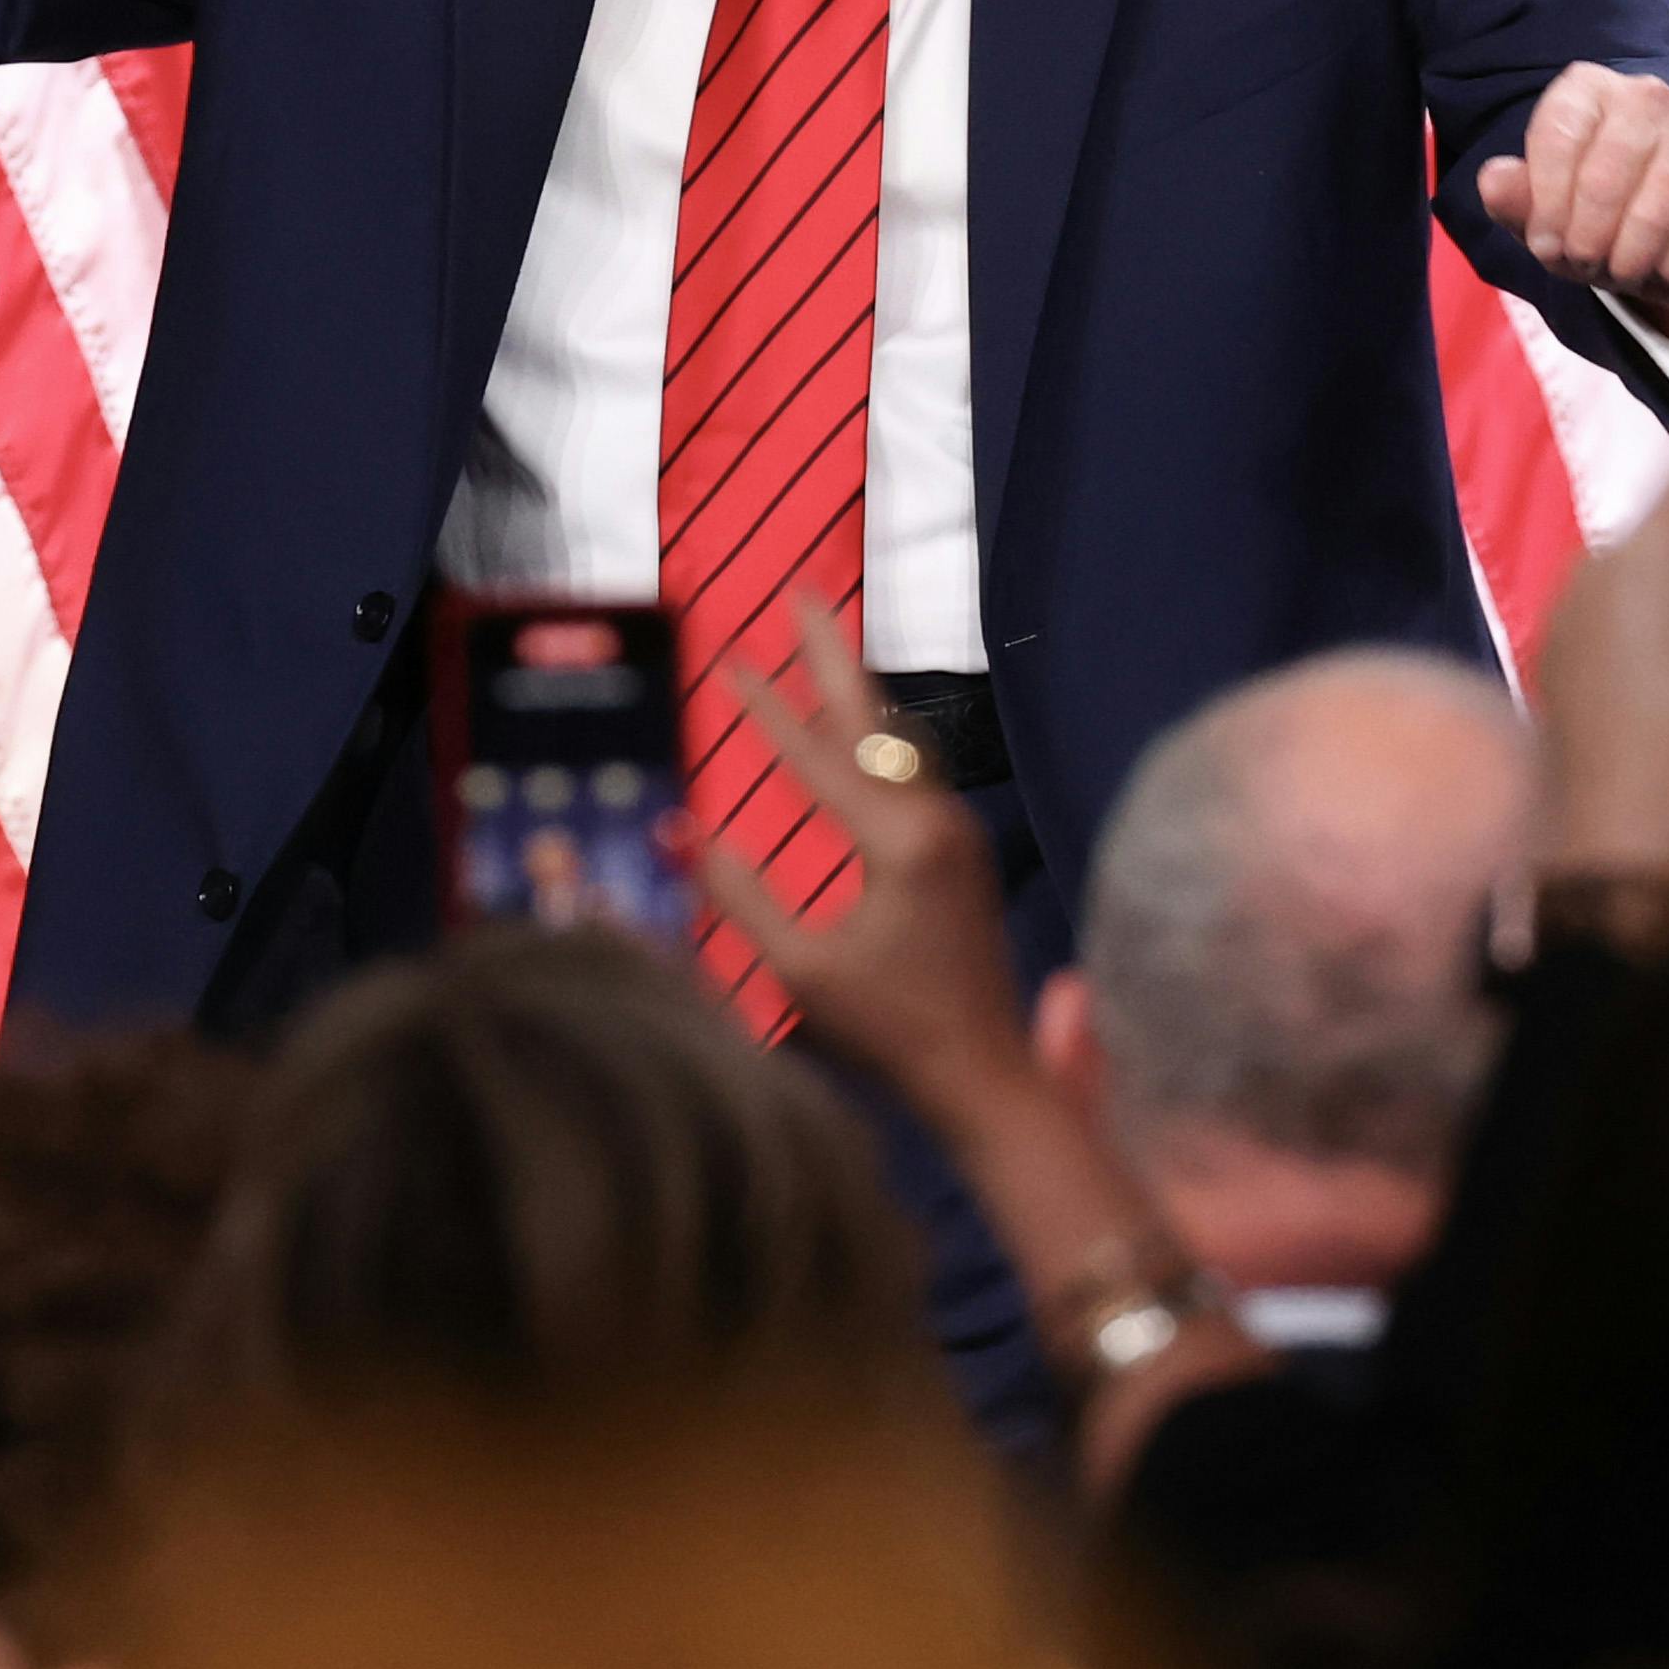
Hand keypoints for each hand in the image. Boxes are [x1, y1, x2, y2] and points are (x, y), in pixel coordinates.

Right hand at [691, 600, 1025, 1104]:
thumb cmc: (891, 1031)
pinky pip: (912, 775)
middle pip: (874, 718)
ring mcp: (959, 834)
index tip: (725, 658)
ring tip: (821, 649)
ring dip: (856, 694)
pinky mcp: (963, 854)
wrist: (985, 1073)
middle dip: (832, 655)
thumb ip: (741, 897)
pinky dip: (874, 740)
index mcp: (900, 843)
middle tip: (800, 594)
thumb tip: (683, 832)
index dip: (765, 708)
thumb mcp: (801, 969)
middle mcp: (938, 822)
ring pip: (899, 743)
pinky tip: (853, 736)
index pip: (818, 757)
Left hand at [1479, 63, 1668, 344]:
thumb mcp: (1542, 214)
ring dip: (1627, 258)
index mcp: (1587, 90)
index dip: (1546, 205)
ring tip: (1619, 269)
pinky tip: (1661, 268)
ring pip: (1652, 209)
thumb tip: (1494, 179)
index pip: (1557, 137)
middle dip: (1584, 240)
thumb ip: (1514, 198)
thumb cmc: (1593, 220)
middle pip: (1602, 178)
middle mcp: (1645, 96)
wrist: (1665, 247)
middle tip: (1583, 264)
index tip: (1545, 244)